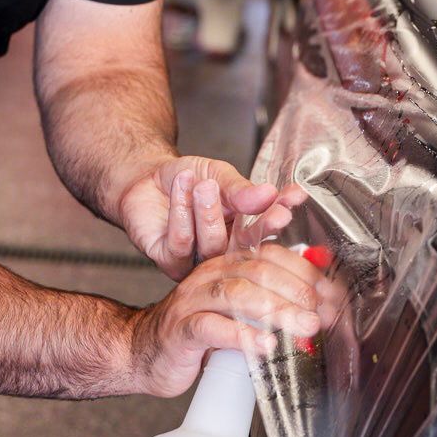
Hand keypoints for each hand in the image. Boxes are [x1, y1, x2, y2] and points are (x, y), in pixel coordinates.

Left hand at [117, 155, 302, 279]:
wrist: (143, 178)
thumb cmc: (184, 180)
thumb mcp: (217, 175)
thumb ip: (239, 188)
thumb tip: (268, 193)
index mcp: (240, 232)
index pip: (266, 228)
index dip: (280, 213)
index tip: (293, 198)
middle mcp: (222, 252)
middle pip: (247, 247)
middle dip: (257, 224)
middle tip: (265, 202)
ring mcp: (197, 261)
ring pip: (213, 246)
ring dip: (209, 213)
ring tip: (204, 185)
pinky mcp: (170, 260)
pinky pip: (181, 243)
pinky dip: (182, 213)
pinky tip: (181, 189)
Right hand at [129, 243, 324, 396]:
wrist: (143, 351)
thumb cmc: (196, 332)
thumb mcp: (237, 311)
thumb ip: (269, 302)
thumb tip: (318, 306)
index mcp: (226, 265)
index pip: (270, 255)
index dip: (304, 273)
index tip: (329, 295)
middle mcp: (209, 276)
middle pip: (258, 271)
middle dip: (296, 292)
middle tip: (321, 314)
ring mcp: (192, 301)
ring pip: (237, 294)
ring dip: (276, 311)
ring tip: (302, 327)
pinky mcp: (181, 330)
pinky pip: (211, 327)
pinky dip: (241, 336)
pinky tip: (264, 346)